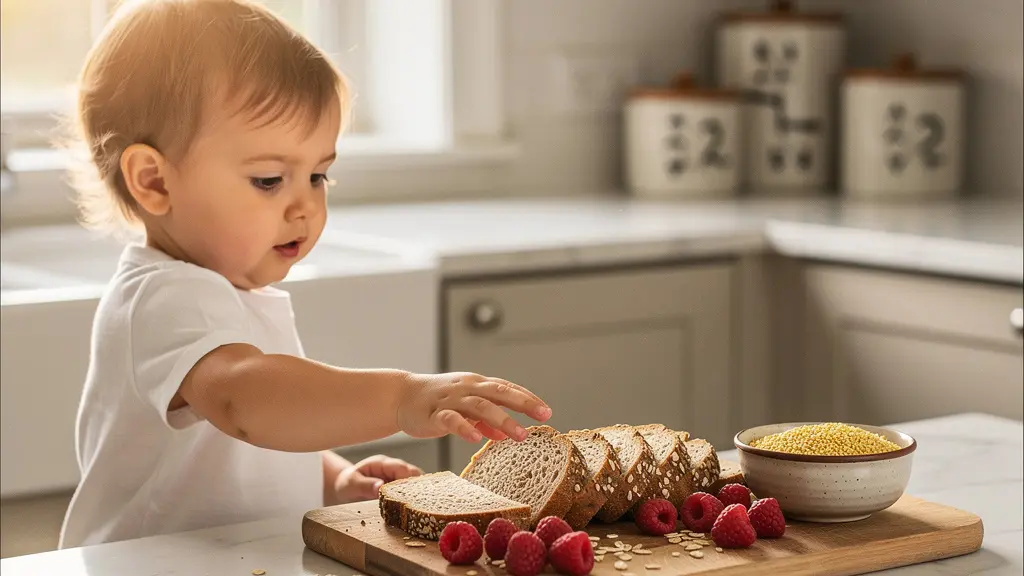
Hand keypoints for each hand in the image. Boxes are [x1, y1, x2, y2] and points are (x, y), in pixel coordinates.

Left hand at [330, 455, 423, 503]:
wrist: (345, 489)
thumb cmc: (347, 484)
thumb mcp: (351, 485)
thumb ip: (364, 485)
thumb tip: (380, 486)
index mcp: (382, 464)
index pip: (402, 468)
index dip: (410, 481)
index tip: (412, 495)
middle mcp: (394, 469)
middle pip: (415, 475)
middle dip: (419, 488)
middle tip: (418, 505)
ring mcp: (398, 478)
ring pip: (417, 484)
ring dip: (418, 495)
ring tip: (418, 509)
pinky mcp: (400, 489)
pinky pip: (412, 493)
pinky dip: (415, 500)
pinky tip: (415, 511)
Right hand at [396, 372, 551, 443]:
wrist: (401, 396)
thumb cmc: (437, 402)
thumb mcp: (464, 408)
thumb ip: (485, 420)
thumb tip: (506, 434)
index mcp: (476, 385)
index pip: (506, 388)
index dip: (527, 398)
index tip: (546, 412)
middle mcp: (466, 388)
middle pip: (499, 392)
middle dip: (522, 403)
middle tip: (542, 415)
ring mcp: (450, 400)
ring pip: (479, 406)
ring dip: (501, 419)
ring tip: (519, 435)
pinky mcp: (433, 414)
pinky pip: (450, 420)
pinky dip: (465, 427)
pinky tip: (476, 438)